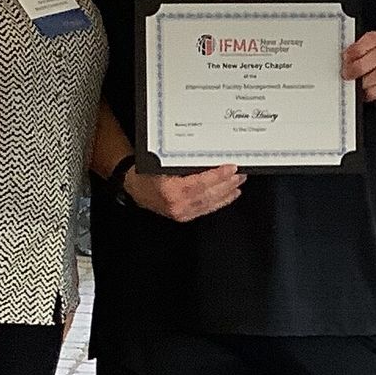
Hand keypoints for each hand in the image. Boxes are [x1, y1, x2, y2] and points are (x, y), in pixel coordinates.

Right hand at [122, 163, 243, 221]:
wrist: (134, 187)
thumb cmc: (145, 174)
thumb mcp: (162, 163)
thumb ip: (183, 163)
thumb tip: (209, 158)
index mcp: (170, 191)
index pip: (200, 183)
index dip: (218, 176)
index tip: (230, 168)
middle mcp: (176, 204)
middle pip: (208, 194)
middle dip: (227, 184)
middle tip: (240, 174)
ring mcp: (181, 213)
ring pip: (210, 202)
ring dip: (227, 192)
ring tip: (239, 182)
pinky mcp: (184, 216)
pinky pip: (206, 208)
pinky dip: (220, 201)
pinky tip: (229, 195)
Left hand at [343, 30, 375, 109]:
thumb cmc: (371, 68)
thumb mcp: (362, 56)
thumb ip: (353, 55)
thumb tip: (341, 61)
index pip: (372, 39)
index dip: (357, 49)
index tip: (345, 58)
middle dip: (359, 66)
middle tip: (347, 74)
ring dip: (365, 81)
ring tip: (356, 85)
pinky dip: (371, 91)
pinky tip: (365, 92)